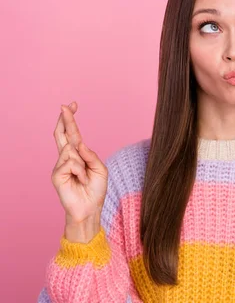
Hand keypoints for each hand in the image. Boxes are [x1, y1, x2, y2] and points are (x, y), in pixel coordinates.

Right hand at [51, 101, 108, 239]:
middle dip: (65, 119)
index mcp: (78, 154)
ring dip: (83, 164)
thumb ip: (90, 155)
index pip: (73, 133)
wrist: (90, 208)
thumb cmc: (96, 189)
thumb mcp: (100, 169)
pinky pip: (71, 163)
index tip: (73, 104)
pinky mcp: (56, 174)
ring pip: (71, 150)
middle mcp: (67, 157)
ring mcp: (60, 165)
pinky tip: (80, 180)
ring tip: (85, 177)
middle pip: (62, 134)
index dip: (71, 119)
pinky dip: (80, 171)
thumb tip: (78, 143)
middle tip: (66, 106)